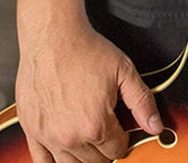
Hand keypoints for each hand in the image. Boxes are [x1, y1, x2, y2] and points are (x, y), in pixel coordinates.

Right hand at [15, 15, 162, 162]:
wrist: (53, 36)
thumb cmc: (85, 50)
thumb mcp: (124, 70)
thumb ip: (142, 101)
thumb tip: (155, 126)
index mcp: (96, 124)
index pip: (117, 149)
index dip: (122, 138)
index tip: (120, 129)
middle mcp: (71, 136)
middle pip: (95, 161)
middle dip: (104, 147)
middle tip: (104, 129)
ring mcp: (48, 136)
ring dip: (82, 156)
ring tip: (86, 136)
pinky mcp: (32, 130)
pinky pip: (41, 162)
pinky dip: (53, 161)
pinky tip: (62, 150)